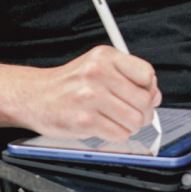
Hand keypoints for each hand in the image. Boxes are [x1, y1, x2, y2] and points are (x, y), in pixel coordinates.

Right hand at [18, 46, 160, 139]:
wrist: (34, 97)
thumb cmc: (69, 84)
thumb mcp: (97, 66)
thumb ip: (127, 77)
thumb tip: (155, 96)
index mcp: (104, 57)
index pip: (147, 74)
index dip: (149, 89)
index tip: (143, 94)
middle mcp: (97, 73)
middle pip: (144, 99)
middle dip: (142, 111)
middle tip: (130, 113)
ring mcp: (90, 97)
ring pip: (135, 120)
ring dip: (129, 125)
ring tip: (114, 120)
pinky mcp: (84, 120)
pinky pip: (119, 134)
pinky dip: (116, 134)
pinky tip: (103, 126)